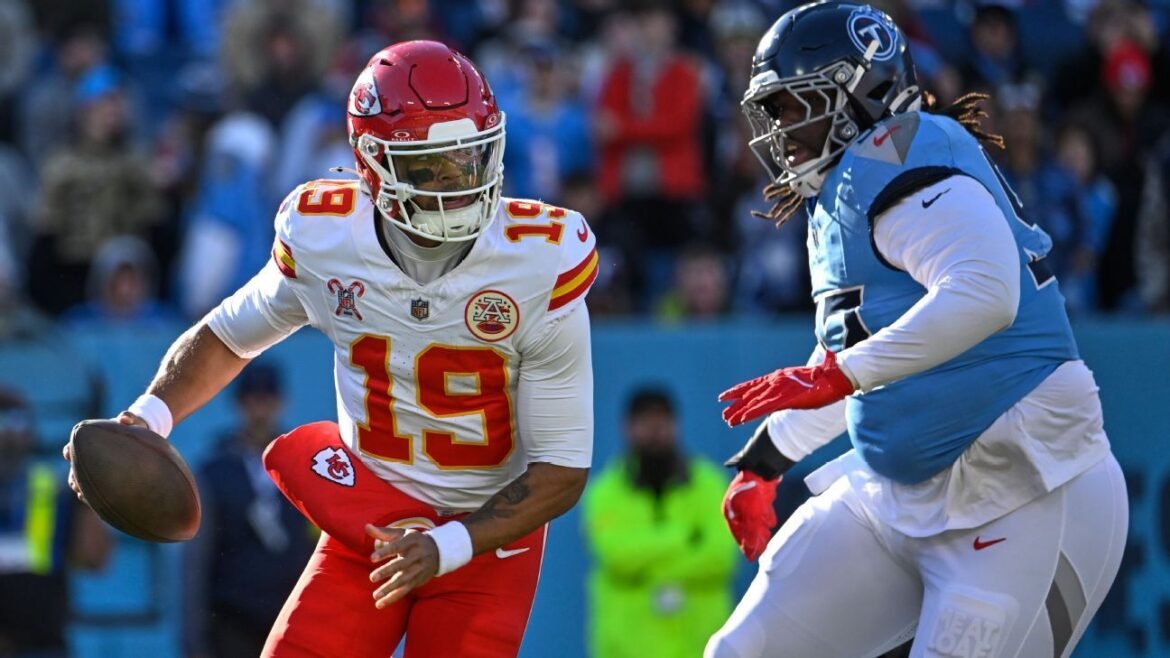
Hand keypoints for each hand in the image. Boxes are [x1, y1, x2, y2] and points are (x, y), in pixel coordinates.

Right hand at [63, 412, 147, 501]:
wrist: (143, 437)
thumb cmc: (134, 427)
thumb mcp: (133, 421)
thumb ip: (128, 417)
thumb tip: (124, 417)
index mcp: (91, 440)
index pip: (73, 445)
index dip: (69, 450)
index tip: (67, 453)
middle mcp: (90, 455)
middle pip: (75, 466)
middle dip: (73, 474)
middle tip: (74, 481)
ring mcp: (97, 467)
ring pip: (82, 479)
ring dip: (80, 487)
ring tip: (81, 494)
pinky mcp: (106, 477)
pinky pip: (95, 489)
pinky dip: (93, 495)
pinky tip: (94, 502)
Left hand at [367, 524, 438, 608]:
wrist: (438, 551)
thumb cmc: (413, 541)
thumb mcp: (402, 534)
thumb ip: (384, 532)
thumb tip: (366, 527)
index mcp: (412, 541)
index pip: (398, 546)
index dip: (385, 552)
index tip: (372, 558)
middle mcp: (417, 555)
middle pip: (401, 565)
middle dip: (387, 571)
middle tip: (372, 577)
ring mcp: (419, 569)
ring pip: (404, 580)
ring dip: (390, 588)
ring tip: (375, 595)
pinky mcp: (418, 580)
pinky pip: (405, 590)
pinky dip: (393, 598)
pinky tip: (380, 604)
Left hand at [719, 350, 854, 425]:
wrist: (837, 377)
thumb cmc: (827, 379)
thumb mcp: (808, 382)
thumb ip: (799, 387)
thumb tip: (798, 392)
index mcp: (780, 377)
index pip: (755, 384)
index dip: (740, 390)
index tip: (726, 396)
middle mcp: (776, 381)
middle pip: (751, 393)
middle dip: (736, 404)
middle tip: (724, 413)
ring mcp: (780, 389)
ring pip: (754, 401)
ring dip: (740, 411)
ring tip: (728, 420)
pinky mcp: (786, 397)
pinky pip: (764, 406)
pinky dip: (751, 412)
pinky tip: (741, 419)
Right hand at [722, 471, 778, 561]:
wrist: (763, 467)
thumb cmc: (752, 491)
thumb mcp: (751, 515)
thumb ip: (751, 532)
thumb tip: (750, 549)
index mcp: (729, 509)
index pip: (737, 532)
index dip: (744, 544)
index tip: (751, 556)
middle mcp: (736, 505)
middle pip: (745, 526)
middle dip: (753, 539)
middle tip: (760, 551)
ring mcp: (747, 499)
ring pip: (753, 518)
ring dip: (759, 529)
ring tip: (766, 540)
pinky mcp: (758, 494)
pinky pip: (761, 509)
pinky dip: (765, 517)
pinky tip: (770, 522)